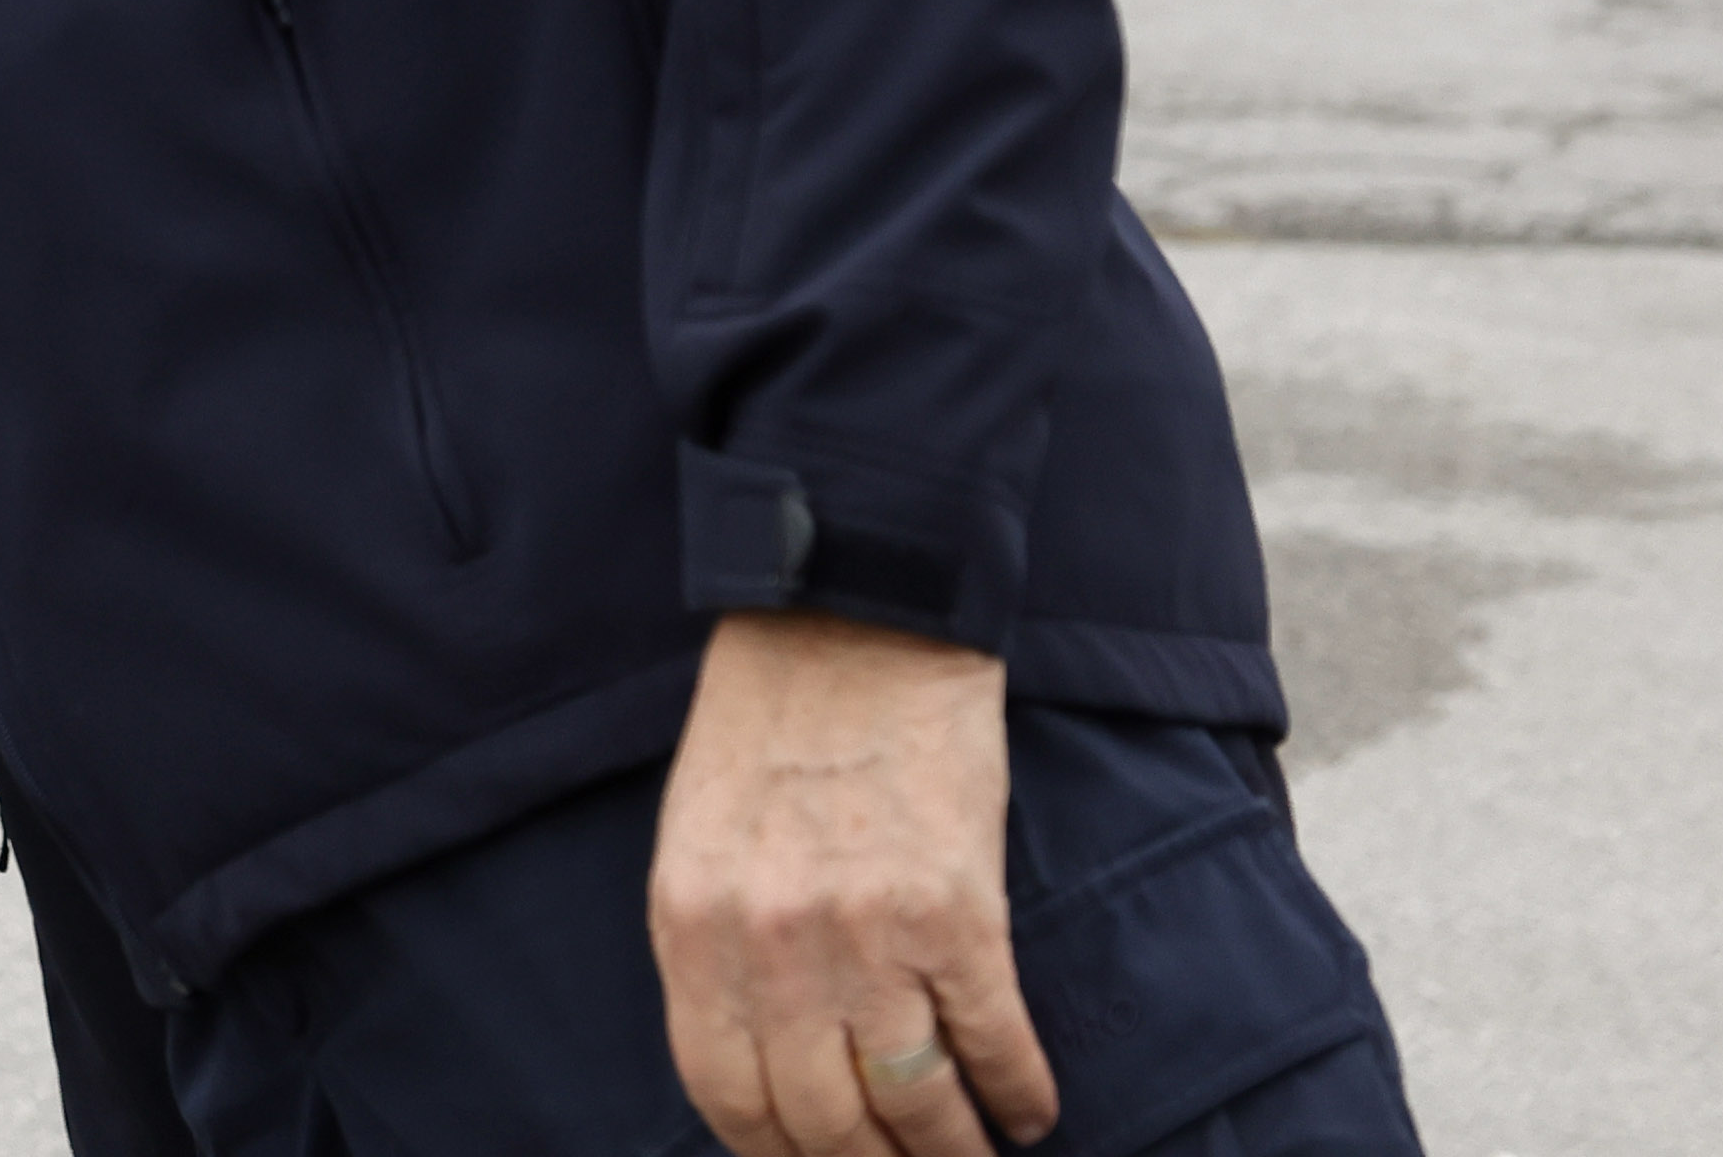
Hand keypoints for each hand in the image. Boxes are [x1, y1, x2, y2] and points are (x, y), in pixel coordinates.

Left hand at [647, 614, 1051, 1156]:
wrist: (853, 618)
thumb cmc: (771, 724)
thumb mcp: (700, 838)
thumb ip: (719, 948)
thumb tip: (764, 1063)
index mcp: (692, 928)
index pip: (727, 1097)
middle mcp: (770, 947)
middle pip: (821, 1123)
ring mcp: (864, 935)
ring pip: (912, 1106)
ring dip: (950, 1154)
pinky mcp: (955, 912)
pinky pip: (993, 1044)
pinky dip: (1019, 1095)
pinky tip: (1030, 1112)